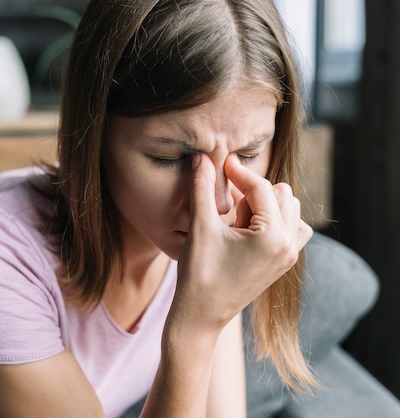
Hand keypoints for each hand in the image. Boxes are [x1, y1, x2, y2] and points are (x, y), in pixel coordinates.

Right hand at [171, 153, 311, 331]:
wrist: (200, 316)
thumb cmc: (198, 274)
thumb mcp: (200, 227)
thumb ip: (202, 188)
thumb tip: (201, 157)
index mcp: (272, 237)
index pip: (260, 187)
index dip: (238, 171)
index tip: (219, 162)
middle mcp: (288, 245)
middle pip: (280, 193)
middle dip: (251, 191)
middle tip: (224, 205)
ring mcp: (289, 256)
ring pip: (288, 208)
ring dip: (264, 204)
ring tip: (236, 220)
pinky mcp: (284, 262)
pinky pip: (291, 227)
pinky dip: (273, 220)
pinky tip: (248, 229)